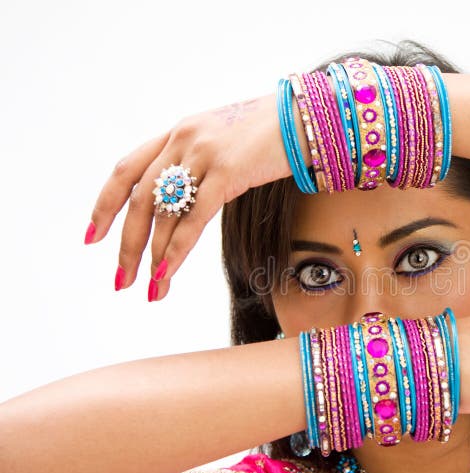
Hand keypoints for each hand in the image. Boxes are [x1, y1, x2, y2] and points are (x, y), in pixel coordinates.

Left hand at [84, 93, 293, 299]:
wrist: (306, 117)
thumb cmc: (270, 135)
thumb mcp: (223, 143)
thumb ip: (199, 164)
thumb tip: (185, 202)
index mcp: (178, 133)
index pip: (127, 171)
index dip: (104, 205)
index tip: (93, 237)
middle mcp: (182, 139)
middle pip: (139, 199)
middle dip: (127, 244)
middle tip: (122, 279)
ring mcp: (204, 154)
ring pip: (163, 212)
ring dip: (152, 255)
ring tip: (151, 287)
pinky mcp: (229, 171)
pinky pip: (195, 218)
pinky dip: (178, 248)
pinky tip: (168, 270)